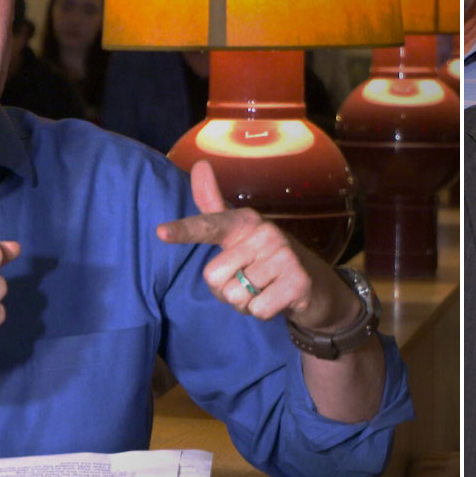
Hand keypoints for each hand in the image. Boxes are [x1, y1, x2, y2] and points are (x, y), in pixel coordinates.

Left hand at [155, 160, 359, 331]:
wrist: (315, 286)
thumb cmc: (266, 260)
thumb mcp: (239, 235)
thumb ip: (213, 207)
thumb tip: (200, 164)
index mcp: (245, 221)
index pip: (209, 225)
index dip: (184, 230)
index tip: (160, 232)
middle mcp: (265, 232)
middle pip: (214, 276)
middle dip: (226, 290)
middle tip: (250, 282)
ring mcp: (284, 256)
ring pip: (235, 296)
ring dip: (245, 303)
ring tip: (265, 290)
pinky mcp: (298, 281)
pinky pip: (256, 309)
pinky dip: (263, 312)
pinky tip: (278, 300)